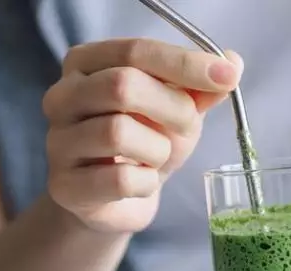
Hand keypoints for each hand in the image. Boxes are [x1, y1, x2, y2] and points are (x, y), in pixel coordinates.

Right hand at [42, 39, 242, 232]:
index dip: (184, 63)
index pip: (135, 51)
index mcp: (86, 63)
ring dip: (158, 149)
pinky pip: (120, 179)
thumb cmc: (145, 143)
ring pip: (119, 133)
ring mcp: (58, 142)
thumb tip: (232, 63)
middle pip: (122, 86)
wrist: (119, 199)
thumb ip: (200, 88)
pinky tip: (143, 182)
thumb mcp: (177, 109)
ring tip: (156, 157)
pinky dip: (147, 183)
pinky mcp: (65, 187)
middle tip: (188, 126)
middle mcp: (61, 96)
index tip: (226, 76)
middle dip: (173, 108)